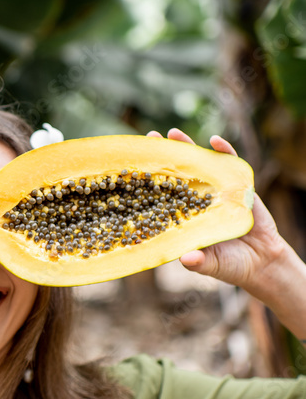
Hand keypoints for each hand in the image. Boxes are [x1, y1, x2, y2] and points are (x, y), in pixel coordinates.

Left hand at [146, 128, 284, 291]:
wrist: (262, 262)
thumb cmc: (231, 266)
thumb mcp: (213, 265)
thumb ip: (200, 262)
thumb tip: (187, 259)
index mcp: (184, 218)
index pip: (163, 197)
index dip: (150, 182)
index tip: (135, 167)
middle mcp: (196, 203)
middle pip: (179, 175)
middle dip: (165, 157)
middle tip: (150, 136)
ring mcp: (217, 193)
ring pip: (200, 166)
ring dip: (189, 148)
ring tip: (174, 132)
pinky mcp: (238, 187)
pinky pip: (231, 166)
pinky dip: (225, 152)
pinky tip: (215, 140)